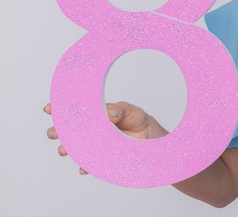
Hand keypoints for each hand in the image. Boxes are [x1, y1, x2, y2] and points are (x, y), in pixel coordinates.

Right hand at [44, 101, 167, 173]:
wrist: (150, 137)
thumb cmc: (137, 119)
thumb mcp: (130, 110)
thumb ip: (119, 110)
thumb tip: (109, 114)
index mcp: (94, 114)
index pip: (73, 111)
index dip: (59, 110)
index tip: (49, 109)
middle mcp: (91, 130)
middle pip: (67, 131)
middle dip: (56, 131)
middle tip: (54, 132)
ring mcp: (94, 144)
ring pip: (74, 148)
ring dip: (66, 149)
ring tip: (64, 150)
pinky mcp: (101, 158)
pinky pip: (88, 164)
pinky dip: (84, 166)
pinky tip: (83, 167)